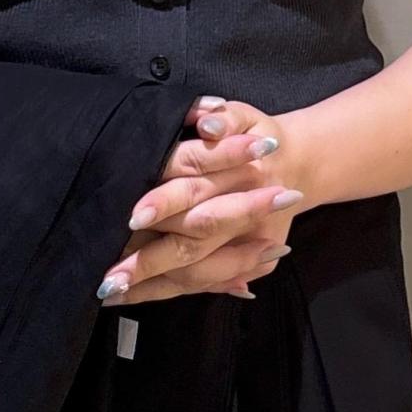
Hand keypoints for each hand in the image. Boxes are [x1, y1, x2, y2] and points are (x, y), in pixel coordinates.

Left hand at [95, 94, 312, 305]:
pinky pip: (212, 284)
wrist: (300, 166)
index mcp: (240, 172)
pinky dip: (175, 291)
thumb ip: (224, 118)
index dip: (164, 203)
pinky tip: (134, 296)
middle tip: (111, 276)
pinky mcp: (258, 264)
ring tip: (111, 292)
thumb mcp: (243, 115)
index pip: (195, 188)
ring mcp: (251, 244)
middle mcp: (245, 212)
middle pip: (193, 237)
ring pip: (200, 271)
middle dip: (151, 259)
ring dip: (155, 284)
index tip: (130, 218)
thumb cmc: (256, 136)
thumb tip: (208, 127)